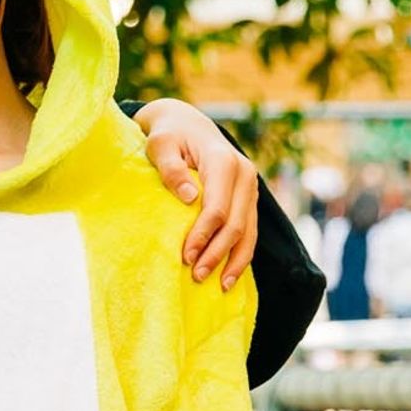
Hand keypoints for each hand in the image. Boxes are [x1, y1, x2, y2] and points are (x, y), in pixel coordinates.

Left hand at [137, 99, 259, 290]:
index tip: (185, 257)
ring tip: (219, 286)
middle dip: (218, 254)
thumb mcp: (160, 144)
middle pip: (236, 223)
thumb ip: (170, 167)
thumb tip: (189, 196)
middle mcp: (244, 173)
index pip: (217, 208)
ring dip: (234, 260)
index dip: (203, 235)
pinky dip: (242, 253)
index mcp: (224, 161)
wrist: (186, 123)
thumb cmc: (168, 135)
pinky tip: (230, 274)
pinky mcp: (249, 197)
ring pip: (249, 230)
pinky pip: (250, 229)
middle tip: (196, 276)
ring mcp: (250, 186)